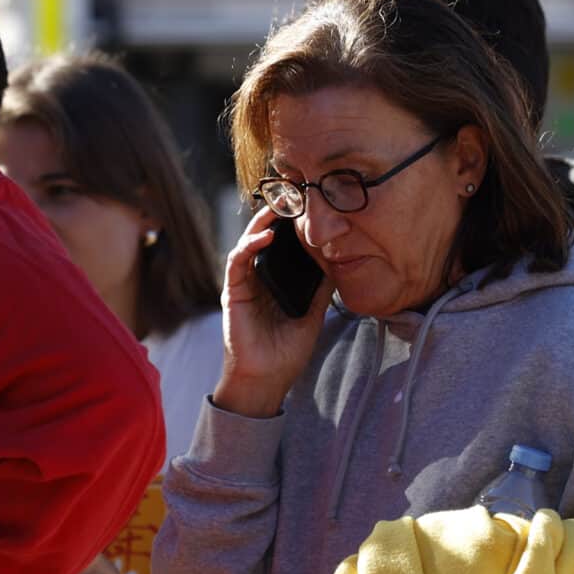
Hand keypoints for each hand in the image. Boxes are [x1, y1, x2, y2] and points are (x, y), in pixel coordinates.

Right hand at [214, 203, 330, 419]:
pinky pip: (237, 262)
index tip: (306, 204)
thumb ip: (321, 288)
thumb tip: (340, 263)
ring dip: (261, 223)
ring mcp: (243, 283)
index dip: (290, 224)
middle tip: (291, 194)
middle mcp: (257, 278)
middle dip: (275, 215)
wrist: (267, 378)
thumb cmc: (287, 351)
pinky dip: (249, 247)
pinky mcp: (232, 292)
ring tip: (277, 207)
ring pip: (248, 242)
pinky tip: (265, 237)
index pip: (281, 245)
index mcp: (274, 281)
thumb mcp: (313, 313)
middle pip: (264, 237)